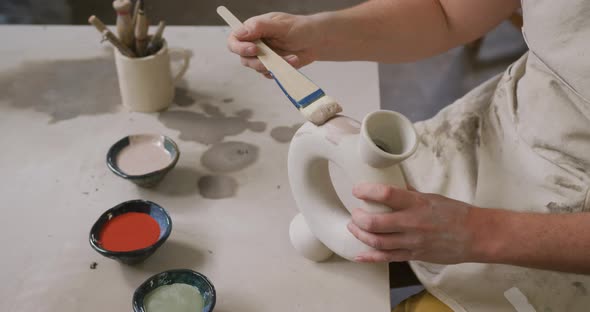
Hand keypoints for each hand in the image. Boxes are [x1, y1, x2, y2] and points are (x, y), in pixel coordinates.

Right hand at [227, 12, 322, 77]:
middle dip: (259, 62)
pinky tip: (292, 62)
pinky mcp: (272, 67)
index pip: (235, 40)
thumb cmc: (299, 28)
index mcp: (253, 29)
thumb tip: (241, 32)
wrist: (316, 41)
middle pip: (244, 58)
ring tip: (291, 58)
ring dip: (274, 66)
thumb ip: (260, 27)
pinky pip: (269, 74)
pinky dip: (281, 71)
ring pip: (257, 68)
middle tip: (273, 60)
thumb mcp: (280, 24)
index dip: (239, 47)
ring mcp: (263, 56)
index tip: (254, 49)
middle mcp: (255, 43)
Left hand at [347, 183, 476, 263]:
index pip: (386, 194)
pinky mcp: (413, 255)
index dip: (366, 191)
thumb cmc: (456, 213)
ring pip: (377, 241)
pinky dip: (370, 257)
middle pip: (375, 222)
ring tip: (354, 227)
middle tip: (355, 212)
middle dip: (358, 218)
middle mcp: (412, 223)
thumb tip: (392, 186)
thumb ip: (410, 193)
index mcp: (417, 203)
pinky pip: (387, 257)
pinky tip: (358, 255)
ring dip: (360, 234)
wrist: (476, 236)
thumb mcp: (431, 196)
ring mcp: (412, 241)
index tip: (357, 190)